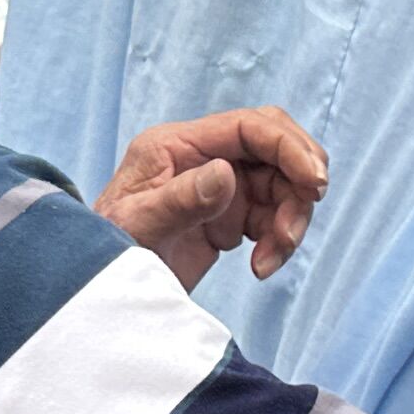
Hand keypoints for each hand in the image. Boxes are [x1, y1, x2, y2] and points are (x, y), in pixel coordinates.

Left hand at [99, 106, 329, 288]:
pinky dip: (279, 240)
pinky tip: (262, 266)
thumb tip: (225, 173)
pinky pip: (273, 216)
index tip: (315, 182)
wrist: (98, 287)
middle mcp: (202, 156)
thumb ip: (181, 200)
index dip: (289, 146)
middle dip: (298, 181)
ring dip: (290, 219)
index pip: (248, 126)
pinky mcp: (228, 215)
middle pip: (274, 148)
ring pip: (281, 185)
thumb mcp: (138, 228)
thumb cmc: (105, 251)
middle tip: (300, 221)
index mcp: (177, 144)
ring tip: (271, 259)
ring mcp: (217, 185)